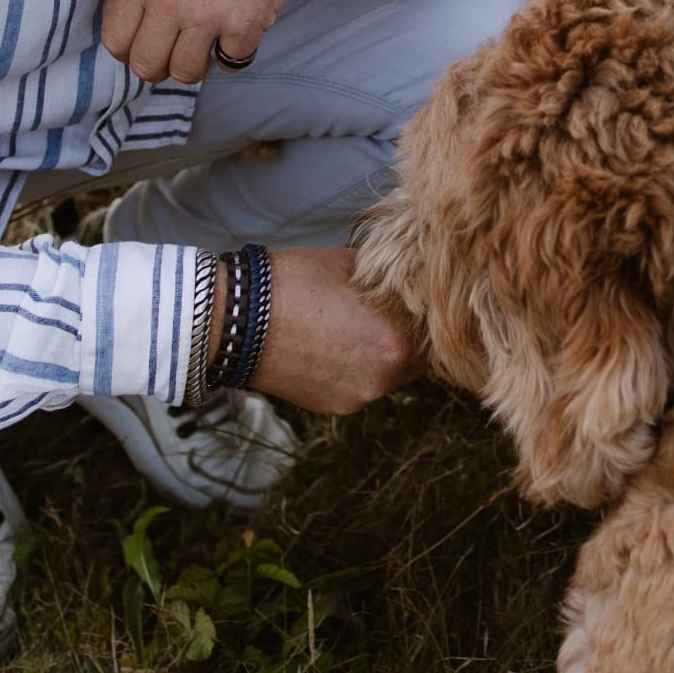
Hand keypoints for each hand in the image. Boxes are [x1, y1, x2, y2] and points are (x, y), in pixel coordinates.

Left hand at [100, 0, 349, 84]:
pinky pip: (231, 62)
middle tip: (180, 48)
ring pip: (186, 72)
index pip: (115, 42)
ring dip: (199, 62)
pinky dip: (237, 49)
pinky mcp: (244, 25)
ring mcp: (206, 14)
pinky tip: (242, 21)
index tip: (149, 45)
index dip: (131, 50)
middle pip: (146, 66)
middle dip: (162, 65)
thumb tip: (130, 27)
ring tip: (210, 38)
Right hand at [244, 246, 424, 414]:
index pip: (435, 331)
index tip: (417, 299)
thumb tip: (410, 279)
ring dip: (381, 354)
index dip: (426, 313)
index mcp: (397, 342)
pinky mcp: (335, 408)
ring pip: (389, 374)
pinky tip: (333, 345)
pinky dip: (355, 369)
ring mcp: (359, 397)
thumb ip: (392, 282)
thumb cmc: (295, 283)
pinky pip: (361, 385)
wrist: (238, 319)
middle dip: (406, 336)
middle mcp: (385, 378)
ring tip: (353, 328)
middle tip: (388, 312)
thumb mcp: (354, 265)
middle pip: (416, 357)